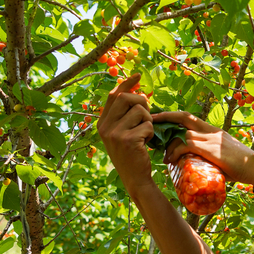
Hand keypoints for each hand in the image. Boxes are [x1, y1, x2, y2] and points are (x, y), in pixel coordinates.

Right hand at [97, 74, 154, 191]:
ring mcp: (114, 133)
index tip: (138, 75)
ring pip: (139, 111)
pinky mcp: (127, 140)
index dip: (126, 83)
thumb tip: (135, 93)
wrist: (135, 178)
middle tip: (147, 114)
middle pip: (126, 97)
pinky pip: (147, 125)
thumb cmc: (133, 154)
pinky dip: (151, 132)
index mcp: (102, 123)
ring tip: (145, 134)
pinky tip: (147, 143)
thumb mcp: (122, 133)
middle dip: (142, 102)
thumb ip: (124, 115)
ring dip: (148, 121)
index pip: (114, 95)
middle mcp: (105, 127)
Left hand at [152, 111, 253, 184]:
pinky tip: (170, 160)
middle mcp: (211, 131)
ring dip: (169, 143)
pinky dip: (175, 152)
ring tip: (162, 154)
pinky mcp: (210, 149)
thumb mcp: (222, 157)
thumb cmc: (242, 167)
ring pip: (181, 134)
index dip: (174, 116)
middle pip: (183, 117)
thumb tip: (195, 165)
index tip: (161, 119)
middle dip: (165, 118)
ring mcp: (211, 138)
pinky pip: (186, 145)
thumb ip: (208, 156)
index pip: (190, 117)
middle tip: (151, 122)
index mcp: (214, 130)